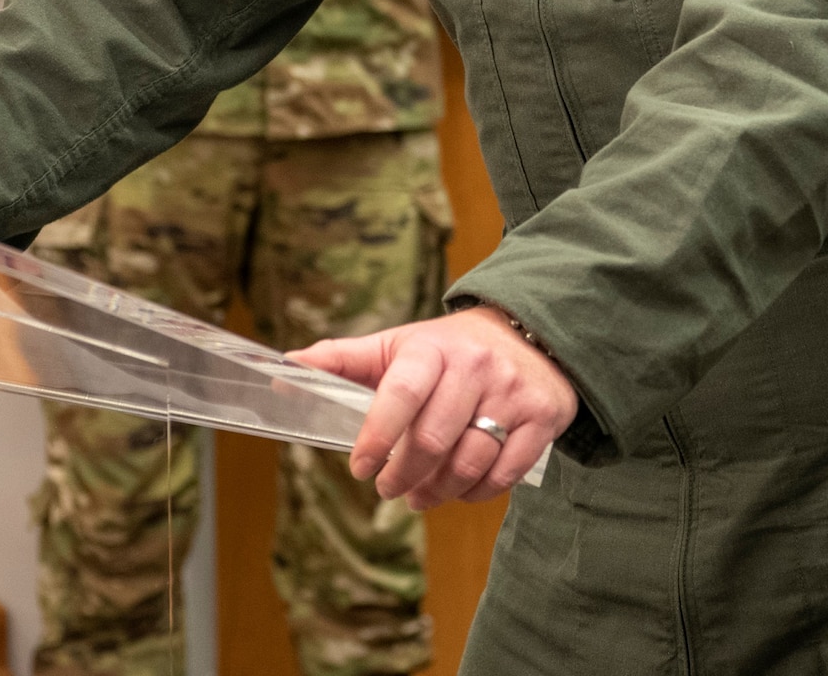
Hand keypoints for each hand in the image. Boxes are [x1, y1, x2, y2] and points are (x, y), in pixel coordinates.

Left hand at [290, 305, 578, 508]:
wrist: (529, 332)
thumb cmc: (448, 348)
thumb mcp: (397, 344)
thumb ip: (342, 359)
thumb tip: (286, 368)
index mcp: (433, 348)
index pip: (402, 392)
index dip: (378, 435)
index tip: (360, 467)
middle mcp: (476, 366)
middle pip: (435, 438)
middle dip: (404, 476)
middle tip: (387, 488)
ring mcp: (512, 392)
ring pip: (470, 462)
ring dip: (439, 491)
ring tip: (419, 495)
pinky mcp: (541, 417)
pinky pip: (505, 473)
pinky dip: (477, 492)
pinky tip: (459, 488)